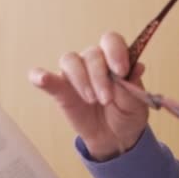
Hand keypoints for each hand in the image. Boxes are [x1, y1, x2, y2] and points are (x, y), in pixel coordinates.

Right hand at [29, 32, 148, 160]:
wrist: (115, 137)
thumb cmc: (127, 114)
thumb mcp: (137, 104)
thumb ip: (133, 86)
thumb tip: (138, 66)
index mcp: (115, 58)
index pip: (111, 41)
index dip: (115, 51)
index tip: (121, 71)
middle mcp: (94, 61)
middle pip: (91, 54)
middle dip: (100, 77)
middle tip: (107, 99)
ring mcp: (75, 74)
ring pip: (71, 61)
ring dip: (81, 80)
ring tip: (91, 100)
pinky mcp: (60, 89)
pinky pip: (44, 77)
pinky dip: (40, 75)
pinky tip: (42, 79)